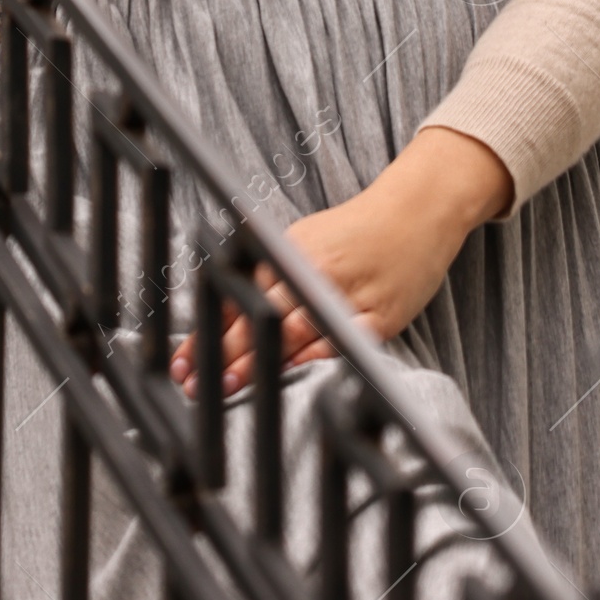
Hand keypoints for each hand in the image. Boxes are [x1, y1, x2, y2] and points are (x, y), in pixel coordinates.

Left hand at [170, 128, 513, 396]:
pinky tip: (295, 377)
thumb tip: (224, 310)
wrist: (417, 212)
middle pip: (263, 315)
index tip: (182, 362)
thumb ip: (269, 272)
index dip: (208, 331)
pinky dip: (319, 358)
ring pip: (297, 331)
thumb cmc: (355, 231)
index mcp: (290, 251)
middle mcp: (315, 271)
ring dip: (263, 362)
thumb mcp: (304, 241)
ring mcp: (349, 293)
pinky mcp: (381, 315)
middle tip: (197, 384)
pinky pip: (345, 340)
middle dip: (227, 352)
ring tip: (232, 387)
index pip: (240, 294)